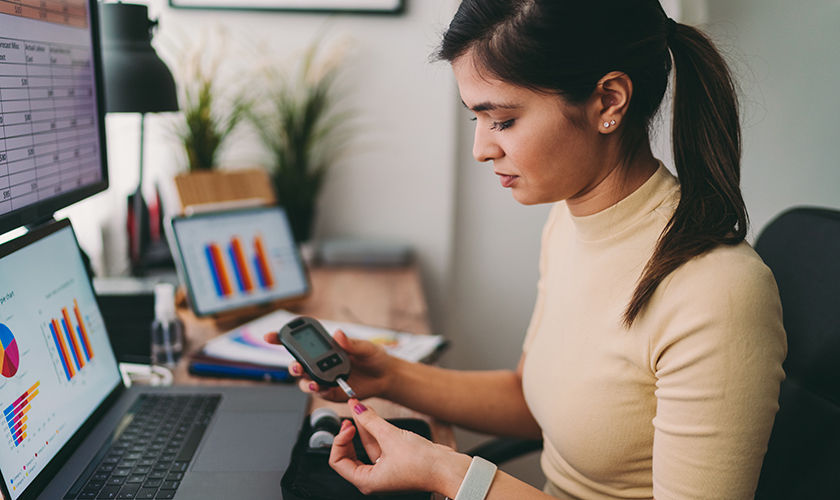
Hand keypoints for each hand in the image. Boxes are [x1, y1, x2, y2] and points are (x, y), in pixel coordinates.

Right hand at [264, 329, 394, 400]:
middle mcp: (321, 364)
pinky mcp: (331, 392)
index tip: (270, 336)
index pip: (301, 343)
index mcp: (326, 348)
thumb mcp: (366, 347)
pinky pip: (320, 393)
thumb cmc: (374, 358)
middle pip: (298, 365)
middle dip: (293, 366)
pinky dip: (319, 392)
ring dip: (304, 382)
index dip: (282, 339)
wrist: (386, 377)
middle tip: (297, 367)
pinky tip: (323, 389)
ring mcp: (324, 379)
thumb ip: (351, 343)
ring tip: (313, 383)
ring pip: (305, 382)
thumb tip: (338, 334)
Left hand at [330, 399, 468, 494]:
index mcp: (366, 481)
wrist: (447, 467)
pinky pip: (379, 443)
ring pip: (366, 444)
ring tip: (359, 406)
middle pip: (350, 453)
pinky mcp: (395, 459)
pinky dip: (375, 429)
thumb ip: (370, 421)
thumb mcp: (391, 438)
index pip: (338, 461)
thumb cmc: (423, 465)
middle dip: (349, 433)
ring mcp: (384, 468)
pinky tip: (371, 414)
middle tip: (349, 415)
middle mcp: (373, 477)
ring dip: (363, 425)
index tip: (347, 425)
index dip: (339, 440)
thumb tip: (356, 409)